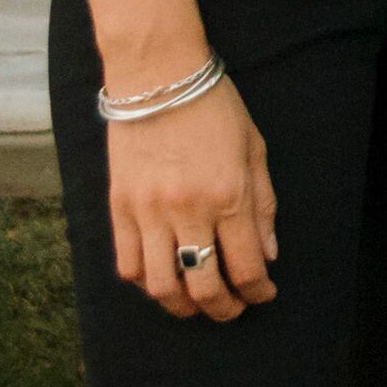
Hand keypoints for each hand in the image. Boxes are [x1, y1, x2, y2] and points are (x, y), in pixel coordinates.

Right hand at [106, 75, 277, 319]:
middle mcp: (188, 210)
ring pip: (160, 286)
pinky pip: (128, 265)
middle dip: (223, 308)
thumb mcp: (254, 148)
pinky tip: (163, 278)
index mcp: (229, 195)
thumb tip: (268, 255)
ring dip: (182, 306)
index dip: (258, 290)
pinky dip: (146, 283)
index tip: (264, 294)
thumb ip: (263, 205)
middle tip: (233, 309)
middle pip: (203, 286)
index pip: (246, 265)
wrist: (158, 77)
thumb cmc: (215, 107)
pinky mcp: (119, 208)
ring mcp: (148, 212)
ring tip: (197, 303)